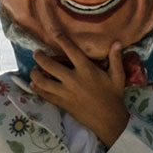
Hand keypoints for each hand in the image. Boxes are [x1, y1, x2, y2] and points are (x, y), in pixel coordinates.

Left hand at [26, 2, 128, 145]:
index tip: (53, 32)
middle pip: (50, 65)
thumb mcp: (117, 77)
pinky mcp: (62, 103)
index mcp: (86, 70)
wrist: (108, 120)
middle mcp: (73, 80)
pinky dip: (37, 89)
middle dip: (40, 57)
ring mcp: (65, 92)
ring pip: (43, 81)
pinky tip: (34, 85)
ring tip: (34, 70)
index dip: (61, 40)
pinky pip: (45, 95)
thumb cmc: (113, 96)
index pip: (71, 51)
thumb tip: (117, 42)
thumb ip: (115, 59)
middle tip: (36, 53)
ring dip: (35, 74)